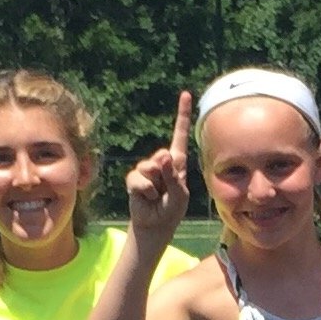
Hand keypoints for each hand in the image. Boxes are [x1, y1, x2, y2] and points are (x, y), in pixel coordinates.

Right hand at [125, 90, 191, 246]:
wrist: (155, 225)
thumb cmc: (172, 210)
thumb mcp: (180, 195)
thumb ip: (173, 176)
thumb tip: (162, 156)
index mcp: (177, 162)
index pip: (180, 135)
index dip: (182, 115)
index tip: (186, 94)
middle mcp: (161, 162)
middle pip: (162, 156)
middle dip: (165, 175)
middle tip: (166, 192)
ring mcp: (146, 169)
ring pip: (149, 168)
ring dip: (155, 186)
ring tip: (157, 197)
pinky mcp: (134, 179)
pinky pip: (138, 179)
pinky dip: (145, 191)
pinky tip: (147, 198)